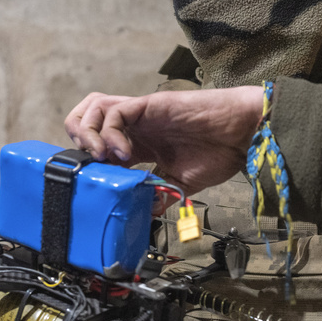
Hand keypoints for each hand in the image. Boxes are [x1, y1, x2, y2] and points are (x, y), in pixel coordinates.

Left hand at [64, 86, 262, 194]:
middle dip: (79, 139)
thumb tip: (144, 215)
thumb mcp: (182, 182)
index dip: (93, 164)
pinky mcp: (150, 105)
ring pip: (94, 107)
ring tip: (102, 157)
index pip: (100, 147)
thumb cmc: (220, 152)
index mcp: (141, 143)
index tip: (100, 185)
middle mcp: (136, 126)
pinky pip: (115, 111)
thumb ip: (160, 194)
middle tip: (92, 164)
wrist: (242, 134)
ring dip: (89, 132)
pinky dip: (110, 132)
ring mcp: (141, 113)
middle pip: (88, 118)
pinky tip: (123, 153)